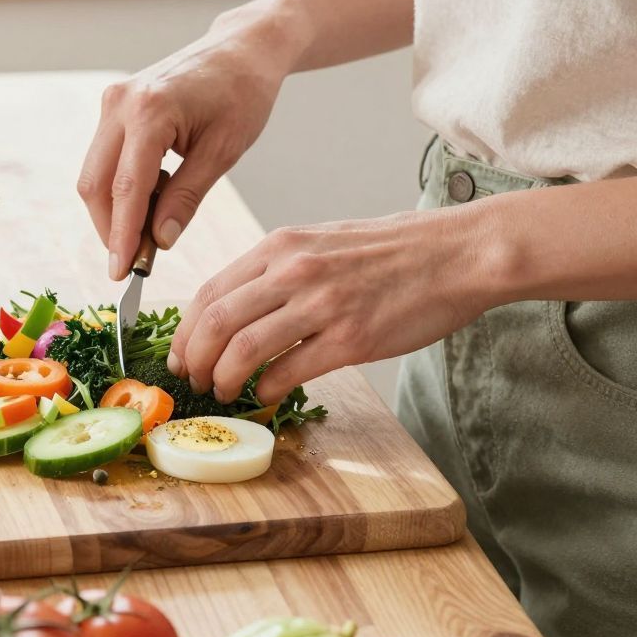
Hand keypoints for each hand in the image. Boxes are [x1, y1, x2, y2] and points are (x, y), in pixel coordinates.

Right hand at [77, 22, 290, 279]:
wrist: (242, 49)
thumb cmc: (243, 94)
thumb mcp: (223, 151)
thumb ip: (187, 197)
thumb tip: (160, 242)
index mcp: (150, 111)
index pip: (126, 189)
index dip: (121, 237)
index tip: (123, 274)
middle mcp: (120, 103)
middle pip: (95, 184)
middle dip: (111, 229)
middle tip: (137, 263)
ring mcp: (112, 100)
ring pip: (95, 173)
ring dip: (115, 210)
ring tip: (153, 230)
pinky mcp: (114, 105)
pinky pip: (106, 157)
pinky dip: (122, 187)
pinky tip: (155, 198)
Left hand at [167, 207, 498, 403]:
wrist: (456, 253)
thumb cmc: (394, 251)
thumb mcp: (323, 242)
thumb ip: (280, 270)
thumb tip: (241, 309)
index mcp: (282, 246)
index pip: (211, 291)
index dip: (185, 331)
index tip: (180, 354)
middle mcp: (295, 271)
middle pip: (216, 321)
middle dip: (194, 359)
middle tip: (193, 381)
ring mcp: (323, 304)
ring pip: (244, 348)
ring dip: (224, 379)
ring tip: (223, 392)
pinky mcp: (352, 338)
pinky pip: (290, 371)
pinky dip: (268, 389)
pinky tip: (267, 394)